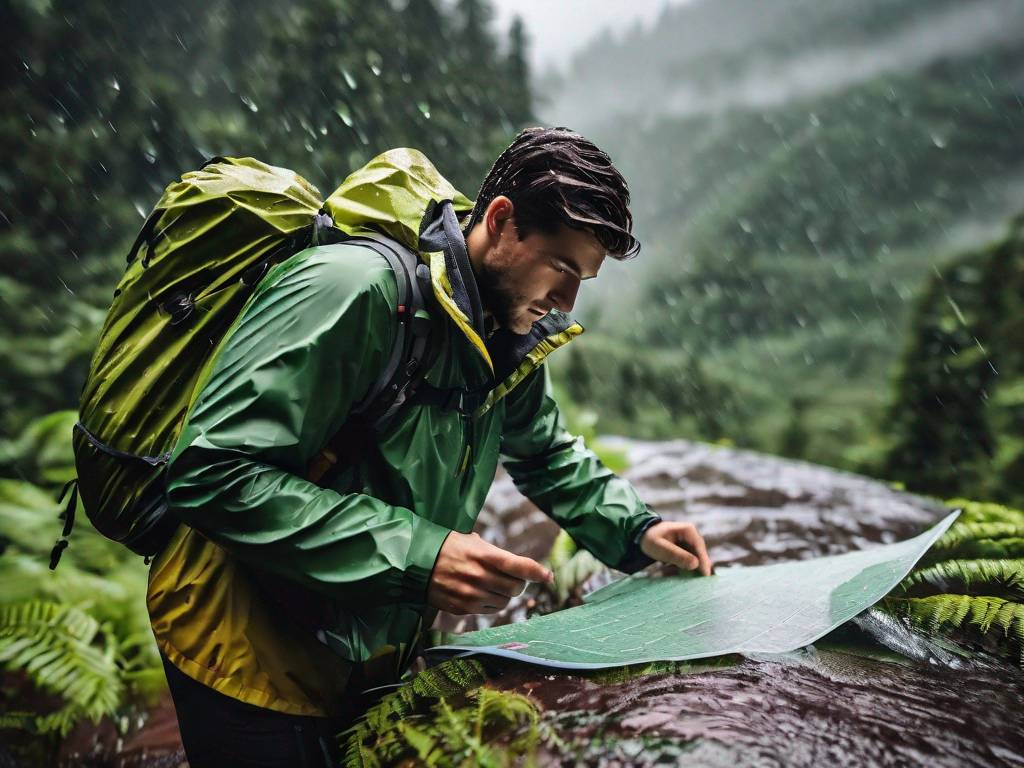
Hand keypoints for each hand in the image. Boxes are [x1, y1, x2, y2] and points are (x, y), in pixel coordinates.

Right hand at [428, 531, 553, 614]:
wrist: (416, 562)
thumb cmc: (448, 547)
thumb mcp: (472, 542)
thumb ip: (496, 554)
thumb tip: (521, 568)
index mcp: (483, 555)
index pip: (519, 566)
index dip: (538, 572)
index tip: (548, 576)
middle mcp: (479, 576)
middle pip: (516, 588)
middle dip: (519, 584)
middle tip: (513, 578)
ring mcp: (470, 595)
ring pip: (504, 602)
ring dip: (505, 594)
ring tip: (492, 584)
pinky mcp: (462, 608)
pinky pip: (489, 610)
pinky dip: (492, 603)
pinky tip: (482, 593)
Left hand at [640, 521, 713, 576]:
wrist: (643, 536)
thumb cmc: (651, 540)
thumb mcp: (661, 548)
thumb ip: (676, 555)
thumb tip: (695, 564)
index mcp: (688, 530)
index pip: (699, 547)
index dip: (703, 561)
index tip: (705, 575)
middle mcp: (693, 535)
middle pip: (700, 553)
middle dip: (701, 567)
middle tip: (701, 582)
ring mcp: (691, 542)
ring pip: (697, 558)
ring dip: (696, 569)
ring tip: (694, 581)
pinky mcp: (688, 549)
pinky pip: (692, 560)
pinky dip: (690, 568)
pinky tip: (687, 577)